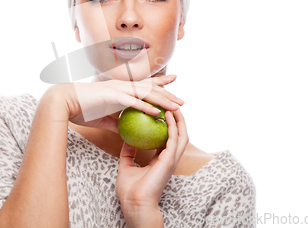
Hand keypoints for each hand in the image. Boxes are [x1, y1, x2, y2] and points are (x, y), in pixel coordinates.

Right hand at [52, 75, 183, 133]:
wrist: (63, 102)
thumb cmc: (81, 109)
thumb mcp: (103, 118)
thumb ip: (115, 122)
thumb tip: (123, 131)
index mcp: (121, 88)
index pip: (145, 84)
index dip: (161, 83)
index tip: (174, 82)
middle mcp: (122, 86)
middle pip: (151, 88)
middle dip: (168, 92)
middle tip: (183, 100)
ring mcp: (118, 89)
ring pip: (146, 93)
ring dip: (163, 100)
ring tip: (176, 107)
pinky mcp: (112, 96)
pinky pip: (133, 102)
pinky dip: (146, 107)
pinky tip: (157, 113)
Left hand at [115, 108, 188, 222]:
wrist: (133, 204)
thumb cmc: (130, 190)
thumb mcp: (126, 166)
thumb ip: (128, 153)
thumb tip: (125, 140)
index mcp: (161, 160)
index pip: (168, 138)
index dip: (168, 124)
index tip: (162, 111)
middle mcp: (169, 158)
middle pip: (179, 134)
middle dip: (178, 119)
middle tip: (171, 104)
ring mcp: (171, 159)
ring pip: (182, 134)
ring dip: (180, 119)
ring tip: (173, 105)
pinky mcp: (169, 160)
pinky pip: (174, 138)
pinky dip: (173, 125)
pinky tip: (168, 115)